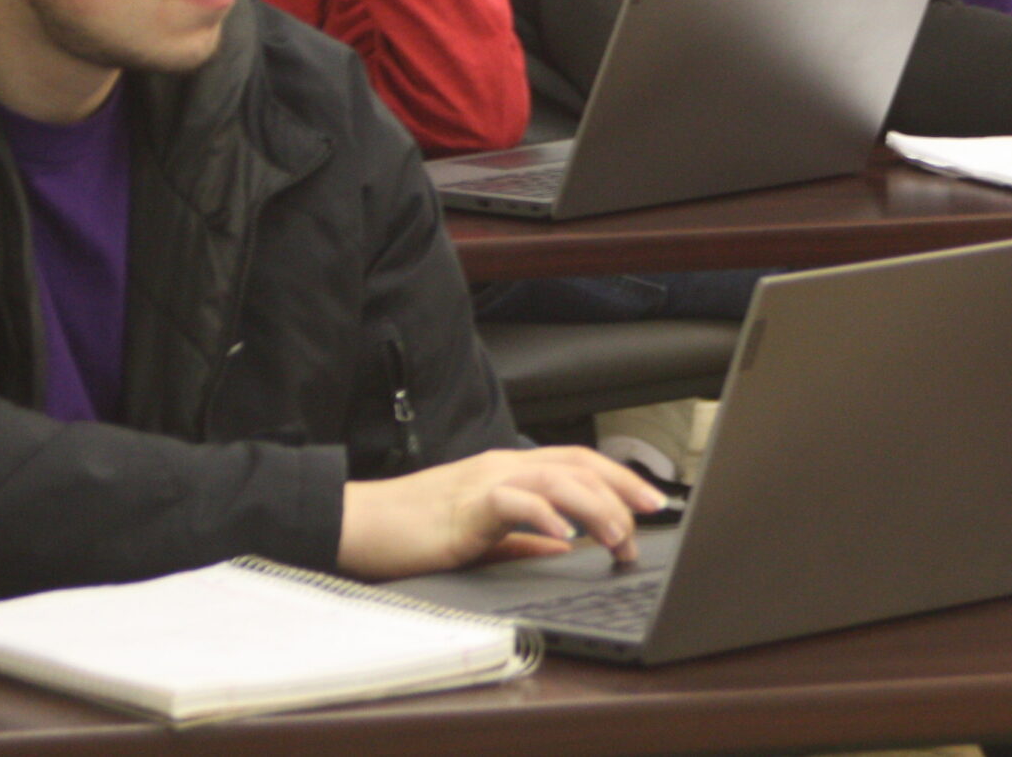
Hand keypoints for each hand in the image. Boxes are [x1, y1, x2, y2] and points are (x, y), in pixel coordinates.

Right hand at [337, 446, 663, 579]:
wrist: (359, 524)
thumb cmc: (414, 529)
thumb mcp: (482, 534)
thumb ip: (524, 539)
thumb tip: (564, 546)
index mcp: (510, 471)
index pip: (578, 464)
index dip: (619, 478)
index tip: (652, 502)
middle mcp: (504, 466)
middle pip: (578, 464)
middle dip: (622, 487)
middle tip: (652, 513)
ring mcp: (486, 481)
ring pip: (556, 479)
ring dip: (595, 505)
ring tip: (619, 533)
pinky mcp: (466, 505)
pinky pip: (514, 502)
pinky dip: (544, 516)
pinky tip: (565, 534)